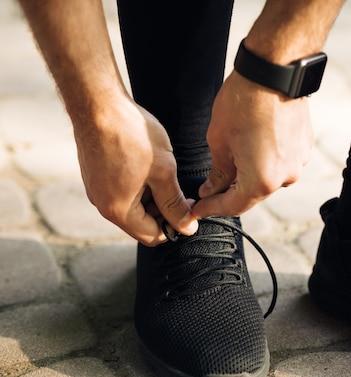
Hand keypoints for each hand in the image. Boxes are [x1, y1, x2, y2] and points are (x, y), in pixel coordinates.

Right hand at [74, 96, 197, 245]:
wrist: (97, 103)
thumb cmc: (131, 135)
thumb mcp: (163, 171)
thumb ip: (175, 203)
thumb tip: (187, 228)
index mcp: (118, 210)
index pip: (152, 236)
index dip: (175, 226)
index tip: (190, 208)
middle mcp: (103, 205)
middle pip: (142, 223)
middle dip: (165, 211)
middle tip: (182, 191)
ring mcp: (97, 190)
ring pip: (133, 206)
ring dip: (153, 197)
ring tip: (166, 173)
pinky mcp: (95, 176)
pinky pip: (122, 191)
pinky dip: (140, 186)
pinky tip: (150, 165)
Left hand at [192, 72, 313, 216]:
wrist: (274, 71)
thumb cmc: (243, 101)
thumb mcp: (219, 139)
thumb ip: (218, 172)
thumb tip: (213, 189)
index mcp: (261, 181)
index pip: (233, 206)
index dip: (212, 209)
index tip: (198, 209)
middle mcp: (285, 177)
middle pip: (253, 195)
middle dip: (230, 192)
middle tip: (209, 189)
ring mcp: (298, 162)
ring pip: (268, 179)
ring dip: (249, 176)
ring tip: (231, 162)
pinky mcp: (304, 147)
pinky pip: (281, 163)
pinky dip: (265, 161)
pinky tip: (251, 147)